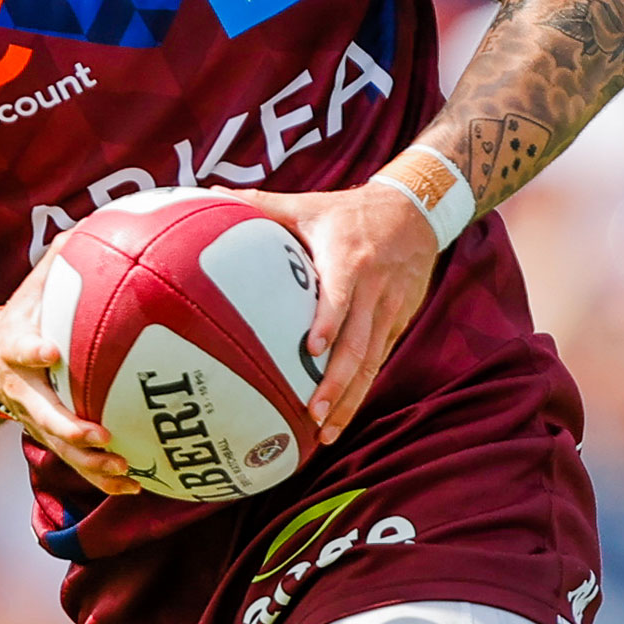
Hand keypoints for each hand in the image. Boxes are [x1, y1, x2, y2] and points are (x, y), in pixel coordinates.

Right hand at [0, 261, 139, 495]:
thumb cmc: (23, 317)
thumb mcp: (31, 289)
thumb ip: (59, 262)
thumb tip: (92, 224)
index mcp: (15, 348)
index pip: (20, 348)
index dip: (32, 351)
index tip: (50, 351)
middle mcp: (22, 390)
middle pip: (41, 415)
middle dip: (68, 428)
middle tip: (98, 435)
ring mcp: (34, 419)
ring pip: (61, 449)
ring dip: (91, 465)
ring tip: (126, 472)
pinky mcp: (50, 437)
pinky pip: (77, 462)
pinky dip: (104, 478)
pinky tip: (137, 485)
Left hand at [221, 183, 438, 442]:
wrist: (416, 211)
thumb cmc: (349, 210)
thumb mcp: (308, 204)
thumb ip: (259, 204)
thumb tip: (208, 192)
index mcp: (350, 260)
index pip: (342, 296)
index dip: (330, 323)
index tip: (311, 350)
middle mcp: (375, 289)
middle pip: (359, 344)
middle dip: (338, 384)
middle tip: (314, 415)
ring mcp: (391, 310)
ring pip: (372, 361)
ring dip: (351, 399)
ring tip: (328, 431)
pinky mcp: (399, 322)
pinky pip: (379, 360)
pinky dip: (362, 388)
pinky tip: (342, 415)